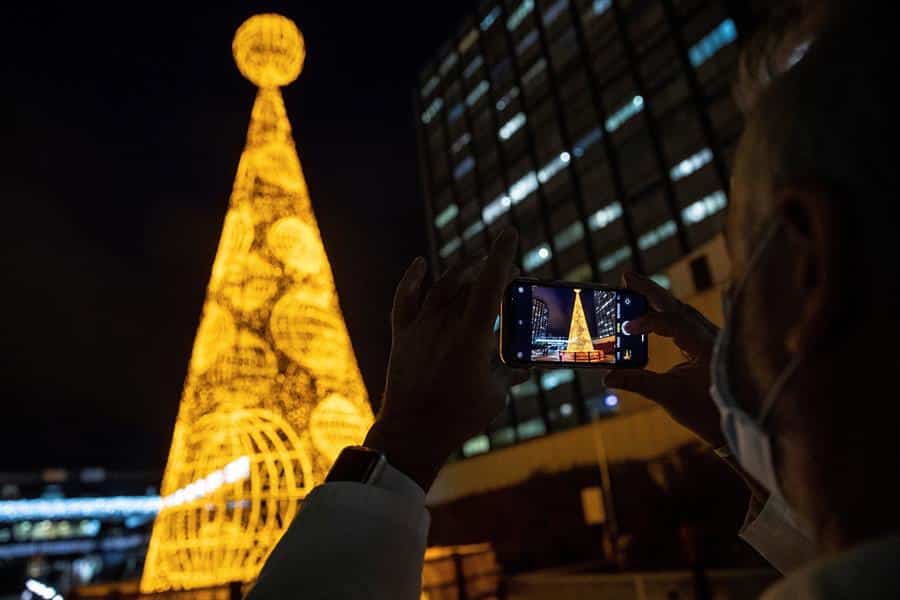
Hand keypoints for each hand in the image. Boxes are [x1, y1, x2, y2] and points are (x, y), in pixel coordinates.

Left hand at [364, 229, 527, 490]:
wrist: (412, 433)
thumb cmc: (459, 417)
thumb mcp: (495, 396)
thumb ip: (510, 375)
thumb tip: (524, 369)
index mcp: (472, 334)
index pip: (490, 284)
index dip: (501, 255)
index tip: (509, 232)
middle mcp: (444, 323)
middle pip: (468, 283)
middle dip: (489, 271)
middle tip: (506, 271)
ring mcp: (420, 327)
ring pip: (442, 287)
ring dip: (461, 271)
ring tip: (476, 263)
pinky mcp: (403, 336)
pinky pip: (405, 300)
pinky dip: (412, 279)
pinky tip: (421, 263)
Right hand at [604, 272, 725, 447]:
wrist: (736, 424)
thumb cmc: (706, 412)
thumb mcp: (669, 397)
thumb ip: (638, 382)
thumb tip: (607, 377)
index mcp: (706, 346)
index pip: (673, 322)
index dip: (648, 321)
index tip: (626, 326)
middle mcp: (710, 336)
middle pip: (677, 305)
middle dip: (650, 290)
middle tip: (626, 277)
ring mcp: (711, 338)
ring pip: (682, 310)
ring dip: (658, 298)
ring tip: (634, 287)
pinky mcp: (708, 344)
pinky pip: (685, 320)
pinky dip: (666, 312)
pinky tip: (652, 310)